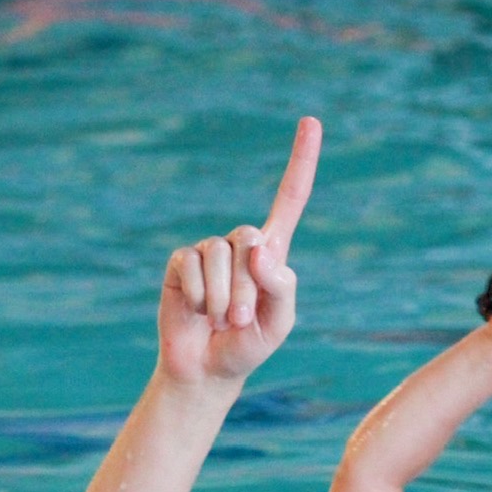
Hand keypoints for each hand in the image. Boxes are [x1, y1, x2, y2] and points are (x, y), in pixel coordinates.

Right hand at [157, 117, 321, 386]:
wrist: (206, 369)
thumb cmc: (247, 345)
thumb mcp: (279, 322)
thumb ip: (280, 286)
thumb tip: (259, 249)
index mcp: (272, 253)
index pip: (290, 198)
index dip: (301, 161)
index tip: (311, 122)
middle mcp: (240, 245)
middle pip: (249, 239)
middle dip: (245, 287)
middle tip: (239, 320)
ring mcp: (208, 251)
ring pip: (218, 255)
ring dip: (221, 297)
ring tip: (218, 320)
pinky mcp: (180, 263)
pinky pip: (190, 264)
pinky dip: (196, 294)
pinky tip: (195, 310)